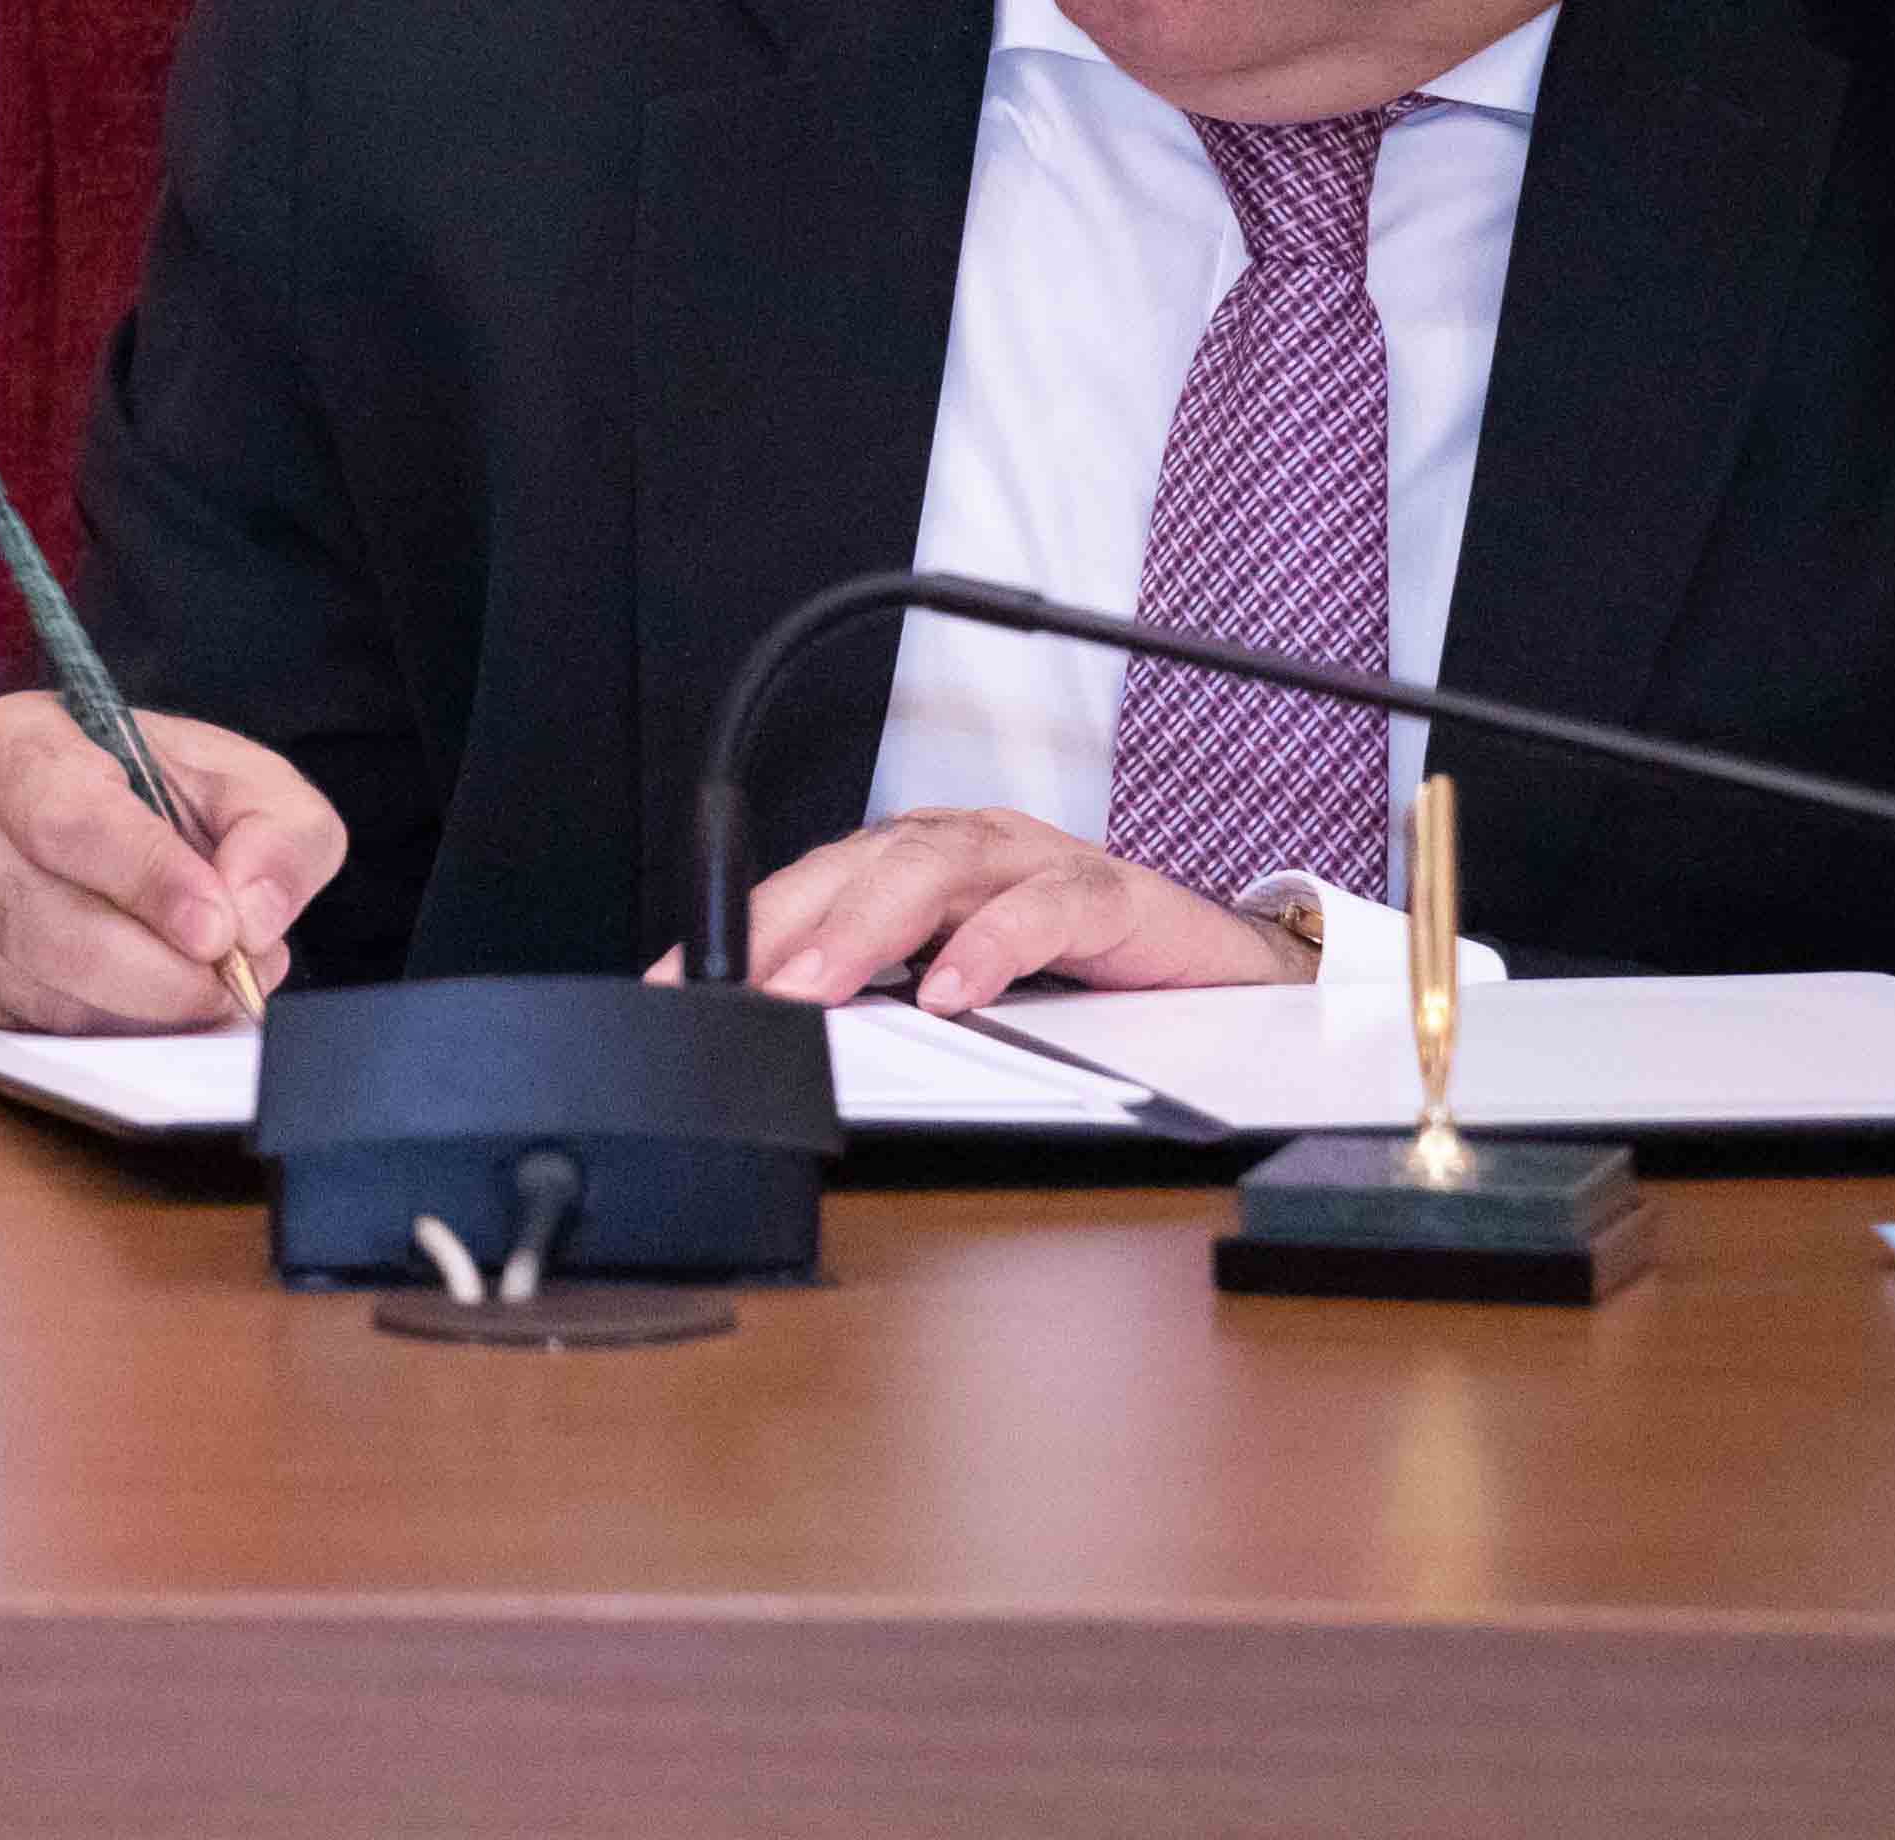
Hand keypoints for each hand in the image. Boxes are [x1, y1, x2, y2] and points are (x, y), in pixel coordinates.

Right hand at [0, 691, 345, 1031]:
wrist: (98, 820)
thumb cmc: (163, 794)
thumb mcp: (247, 785)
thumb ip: (277, 834)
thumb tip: (252, 916)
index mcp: (19, 742)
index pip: (69, 818)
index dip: (147, 881)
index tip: (218, 929)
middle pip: (43, 921)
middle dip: (153, 973)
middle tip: (228, 985)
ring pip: (32, 986)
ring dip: (134, 1012)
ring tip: (204, 992)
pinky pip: (20, 1025)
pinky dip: (99, 1034)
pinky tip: (147, 1009)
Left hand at [660, 806, 1300, 1011]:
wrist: (1215, 971)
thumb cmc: (1077, 971)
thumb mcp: (958, 989)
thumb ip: (880, 1003)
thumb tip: (778, 1044)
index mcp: (915, 867)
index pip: (808, 886)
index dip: (741, 931)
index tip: (679, 987)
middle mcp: (965, 849)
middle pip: (856, 863)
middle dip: (784, 925)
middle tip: (735, 990)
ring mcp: (1034, 862)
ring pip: (936, 868)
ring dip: (866, 929)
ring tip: (815, 988)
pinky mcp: (1109, 894)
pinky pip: (1045, 907)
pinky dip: (993, 946)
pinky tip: (954, 991)